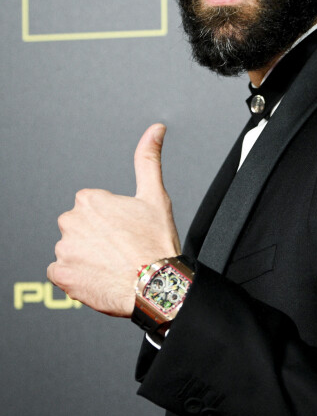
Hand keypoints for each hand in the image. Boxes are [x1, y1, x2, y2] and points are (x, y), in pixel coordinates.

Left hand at [47, 124, 179, 316]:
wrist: (156, 286)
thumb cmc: (156, 244)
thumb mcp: (155, 196)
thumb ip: (148, 159)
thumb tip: (155, 129)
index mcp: (89, 200)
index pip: (91, 209)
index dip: (110, 222)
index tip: (125, 232)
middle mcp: (71, 221)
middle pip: (78, 229)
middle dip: (95, 239)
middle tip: (120, 250)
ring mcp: (64, 249)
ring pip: (71, 251)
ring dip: (86, 258)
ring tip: (112, 265)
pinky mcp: (61, 275)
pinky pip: (61, 274)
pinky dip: (76, 277)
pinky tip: (98, 276)